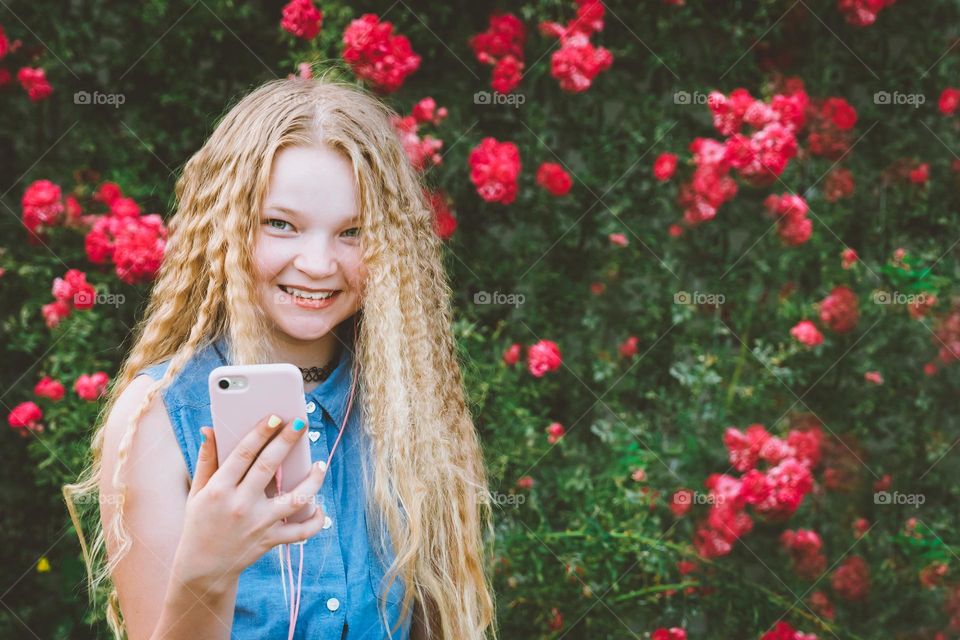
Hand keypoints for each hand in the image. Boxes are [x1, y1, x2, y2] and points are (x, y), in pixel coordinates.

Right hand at [169, 415, 326, 593]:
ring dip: (312, 481)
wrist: (202, 569)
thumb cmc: (199, 524)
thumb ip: (207, 460)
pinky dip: (315, 521)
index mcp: (219, 489)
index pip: (242, 454)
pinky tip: (321, 507)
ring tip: (320, 464)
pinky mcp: (270, 540)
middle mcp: (240, 505)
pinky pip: (300, 532)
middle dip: (287, 442)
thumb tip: (209, 430)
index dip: (260, 433)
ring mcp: (258, 524)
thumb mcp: (197, 492)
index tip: (275, 417)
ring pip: (294, 499)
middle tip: (301, 423)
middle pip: (269, 467)